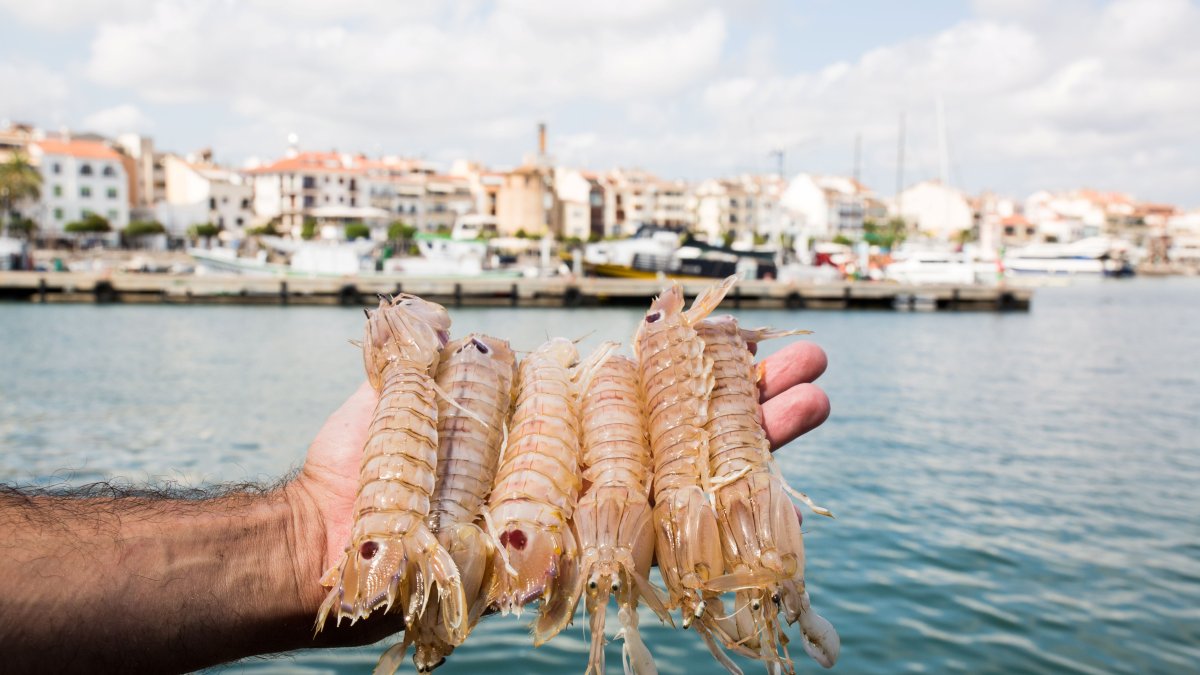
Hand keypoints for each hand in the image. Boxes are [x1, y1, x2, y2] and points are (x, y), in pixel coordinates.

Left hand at [285, 340, 830, 635]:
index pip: (644, 389)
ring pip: (689, 479)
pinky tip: (777, 490)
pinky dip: (717, 520)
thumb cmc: (362, 461)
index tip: (748, 329)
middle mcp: (582, 471)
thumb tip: (469, 317)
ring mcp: (586, 518)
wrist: (327, 538)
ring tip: (818, 400)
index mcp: (553, 426)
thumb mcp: (405, 389)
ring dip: (757, 444)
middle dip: (751, 397)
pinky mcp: (579, 562)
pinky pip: (656, 541)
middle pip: (685, 432)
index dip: (697, 363)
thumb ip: (442, 352)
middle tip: (816, 362)